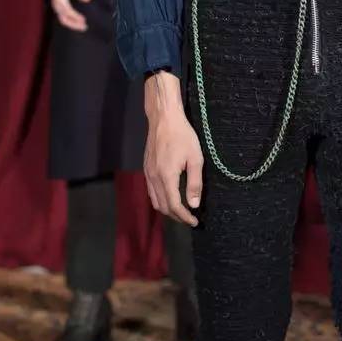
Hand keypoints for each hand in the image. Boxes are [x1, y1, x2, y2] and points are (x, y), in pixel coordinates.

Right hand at [50, 0, 91, 31]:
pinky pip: (64, 19)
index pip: (66, 10)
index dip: (74, 16)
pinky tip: (80, 24)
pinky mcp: (59, 11)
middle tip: (85, 26)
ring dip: (73, 25)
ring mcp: (57, 9)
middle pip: (63, 18)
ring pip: (63, 20)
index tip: (83, 19)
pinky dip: (72, 23)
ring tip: (84, 27)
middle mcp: (56, 5)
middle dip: (74, 24)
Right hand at [144, 71, 203, 226]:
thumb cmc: (183, 136)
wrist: (164, 119)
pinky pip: (151, 191)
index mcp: (166, 176)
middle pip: (162, 206)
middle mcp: (154, 178)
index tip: (195, 221)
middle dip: (176, 216)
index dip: (184, 217)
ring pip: (154, 200)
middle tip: (190, 218)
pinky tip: (170, 197)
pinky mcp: (146, 169)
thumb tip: (194, 204)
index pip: (174, 205)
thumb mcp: (195, 158)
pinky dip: (160, 199)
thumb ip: (195, 183)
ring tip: (181, 211)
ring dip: (167, 209)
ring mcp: (148, 173)